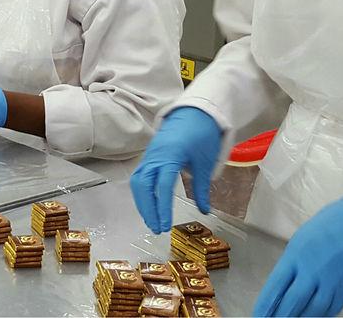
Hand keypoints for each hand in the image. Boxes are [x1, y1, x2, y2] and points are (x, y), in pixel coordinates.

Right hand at [129, 107, 221, 233]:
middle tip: (156, 228)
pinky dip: (142, 193)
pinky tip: (149, 205)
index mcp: (170, 155)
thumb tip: (204, 210)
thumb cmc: (201, 135)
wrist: (194, 113)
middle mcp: (155, 156)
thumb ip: (202, 188)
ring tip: (152, 221)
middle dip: (148, 209)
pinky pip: (139, 177)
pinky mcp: (148, 157)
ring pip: (137, 182)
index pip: (162, 186)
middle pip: (143, 185)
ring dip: (143, 203)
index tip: (165, 225)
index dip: (163, 207)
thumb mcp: (204, 163)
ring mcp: (149, 156)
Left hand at [253, 194, 342, 316]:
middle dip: (279, 316)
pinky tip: (309, 316)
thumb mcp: (299, 242)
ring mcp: (331, 284)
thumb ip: (290, 266)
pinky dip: (317, 316)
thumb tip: (281, 287)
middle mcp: (313, 272)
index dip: (265, 305)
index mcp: (296, 257)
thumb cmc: (329, 227)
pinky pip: (329, 310)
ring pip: (311, 312)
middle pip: (292, 303)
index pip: (275, 288)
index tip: (258, 314)